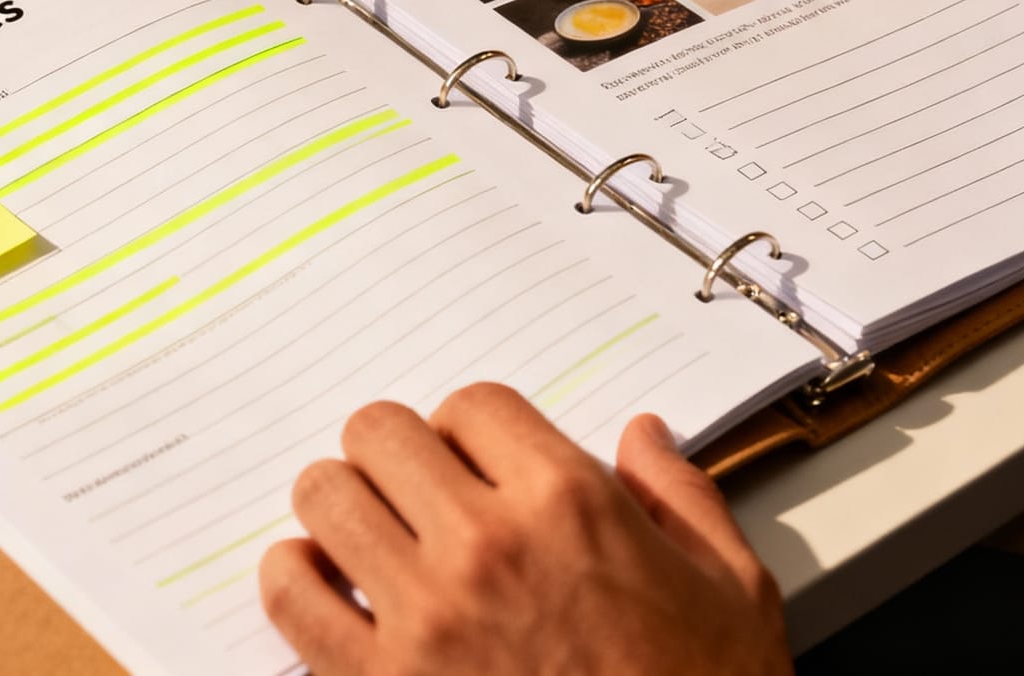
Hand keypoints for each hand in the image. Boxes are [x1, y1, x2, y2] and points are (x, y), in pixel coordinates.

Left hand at [259, 383, 790, 675]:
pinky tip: (328, 590)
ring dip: (342, 507)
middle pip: (381, 433)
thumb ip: (681, 495)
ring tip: (368, 533)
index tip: (475, 460)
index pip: (472, 405)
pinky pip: (291, 596)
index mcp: (572, 505)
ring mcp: (425, 617)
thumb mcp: (732, 587)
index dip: (470, 429)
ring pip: (324, 497)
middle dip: (395, 454)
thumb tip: (643, 437)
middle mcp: (488, 545)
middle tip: (413, 488)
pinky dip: (296, 581)